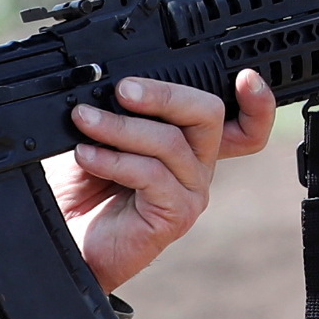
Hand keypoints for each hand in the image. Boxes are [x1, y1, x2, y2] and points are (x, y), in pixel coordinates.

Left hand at [59, 70, 277, 293]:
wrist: (62, 242)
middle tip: (123, 91)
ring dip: (121, 126)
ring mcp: (189, 192)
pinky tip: (87, 157)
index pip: (241, 123)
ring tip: (84, 122)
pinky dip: (115, 159)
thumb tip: (112, 86)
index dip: (256, 102)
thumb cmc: (78, 192)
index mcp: (187, 145)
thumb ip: (118, 111)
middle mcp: (196, 166)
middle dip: (164, 95)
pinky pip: (152, 173)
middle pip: (209, 115)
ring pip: (171, 141)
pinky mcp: (175, 215)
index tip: (245, 76)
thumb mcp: (98, 137)